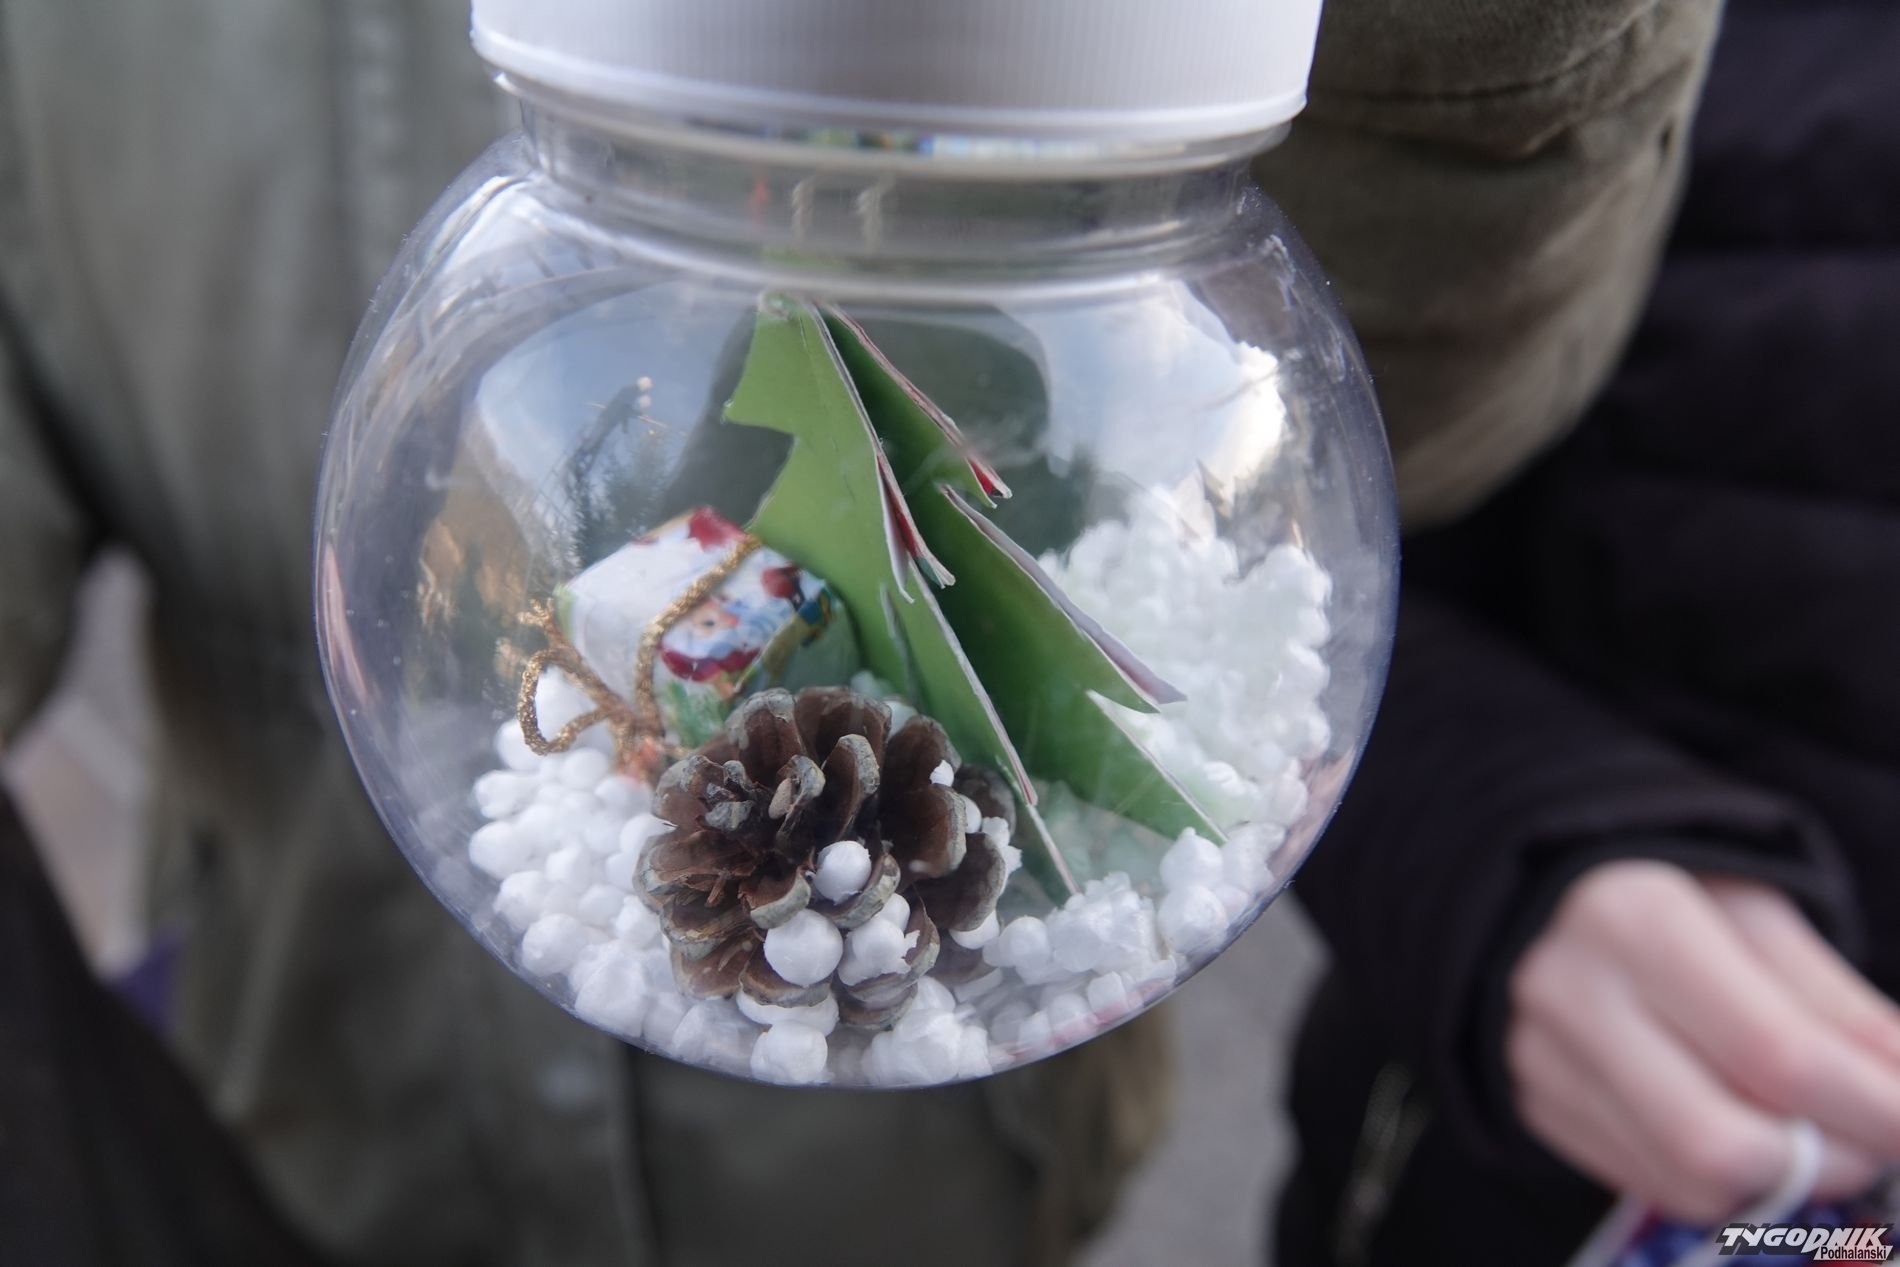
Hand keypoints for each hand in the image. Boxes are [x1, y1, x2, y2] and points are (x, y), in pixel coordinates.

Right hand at [1507, 860, 1899, 1220]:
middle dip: (1826, 1162)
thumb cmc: (1668, 893)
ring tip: (1805, 1133)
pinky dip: (1718, 1177)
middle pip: (1719, 1140)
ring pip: (1687, 1180)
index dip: (1872, 1107)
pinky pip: (1649, 1182)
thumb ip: (1837, 1006)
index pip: (1775, 1054)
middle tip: (1869, 1140)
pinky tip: (1737, 1126)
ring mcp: (1539, 1058)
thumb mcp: (1759, 917)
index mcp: (1634, 920)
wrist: (1543, 897)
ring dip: (1775, 1179)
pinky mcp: (1534, 1104)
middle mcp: (1571, 994)